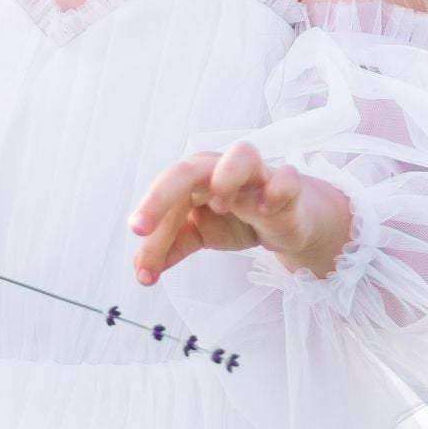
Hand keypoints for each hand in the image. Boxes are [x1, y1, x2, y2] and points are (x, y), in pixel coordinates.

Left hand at [127, 140, 352, 288]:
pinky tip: (265, 210)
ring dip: (225, 177)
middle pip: (187, 170)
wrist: (285, 219)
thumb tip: (142, 273)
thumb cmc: (236, 217)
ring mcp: (257, 175)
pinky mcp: (288, 187)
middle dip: (159, 197)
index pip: (165, 200)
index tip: (140, 263)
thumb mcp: (199, 234)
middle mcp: (220, 169)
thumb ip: (170, 247)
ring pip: (243, 155)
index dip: (150, 226)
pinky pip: (287, 178)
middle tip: (139, 229)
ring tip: (218, 207)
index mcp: (194, 178)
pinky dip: (277, 190)